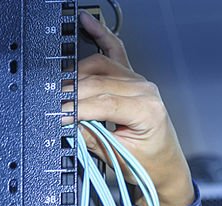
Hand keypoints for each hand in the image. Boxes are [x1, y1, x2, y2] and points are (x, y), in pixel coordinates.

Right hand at [64, 12, 194, 205]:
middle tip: (55, 103)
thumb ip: (92, 137)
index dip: (79, 107)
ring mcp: (139, 81)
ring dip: (78, 74)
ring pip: (101, 65)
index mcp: (147, 110)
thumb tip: (69, 123)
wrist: (166, 166)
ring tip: (62, 87)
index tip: (60, 114)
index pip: (105, 102)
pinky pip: (115, 50)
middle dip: (74, 92)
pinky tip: (87, 22)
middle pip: (100, 81)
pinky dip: (100, 34)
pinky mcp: (133, 78)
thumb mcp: (119, 156)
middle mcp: (145, 90)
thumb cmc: (150, 164)